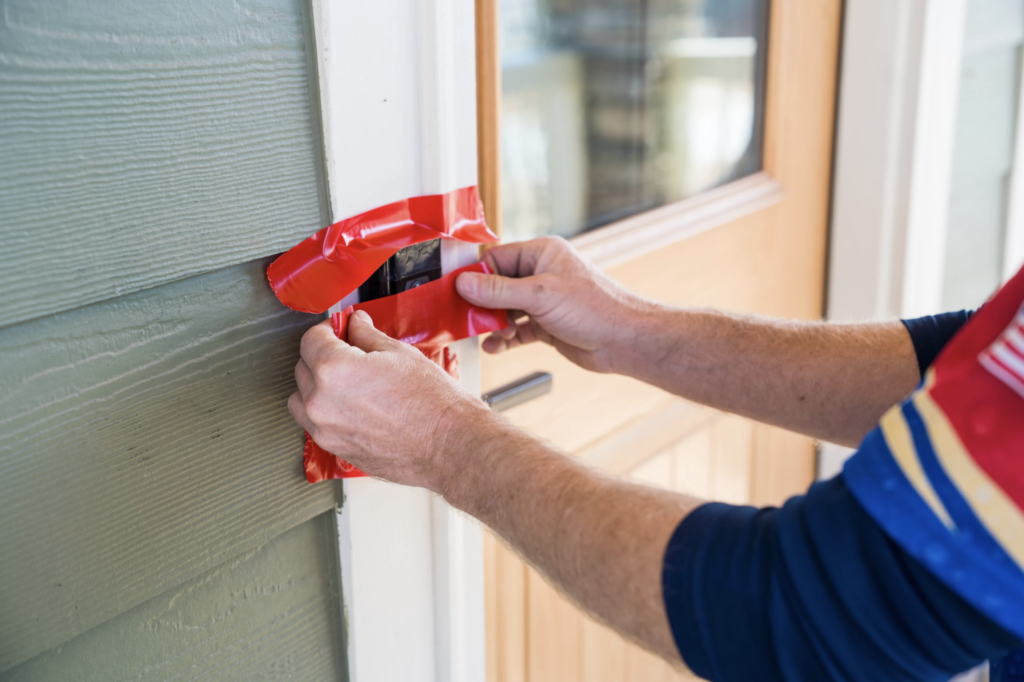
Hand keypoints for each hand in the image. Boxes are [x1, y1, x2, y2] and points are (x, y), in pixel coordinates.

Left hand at [287, 311, 496, 490]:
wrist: (450, 444)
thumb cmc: (433, 404)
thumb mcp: (400, 354)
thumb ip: (367, 336)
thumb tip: (355, 325)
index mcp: (334, 370)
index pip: (311, 339)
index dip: (327, 329)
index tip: (339, 330)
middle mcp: (321, 402)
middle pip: (302, 367)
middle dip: (322, 356)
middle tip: (349, 352)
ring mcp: (325, 430)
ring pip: (301, 399)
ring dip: (316, 386)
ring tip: (346, 382)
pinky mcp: (335, 449)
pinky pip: (316, 424)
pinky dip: (326, 412)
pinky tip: (353, 405)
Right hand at [455, 237, 647, 372]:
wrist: (625, 341)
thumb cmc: (595, 308)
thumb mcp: (540, 296)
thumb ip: (498, 290)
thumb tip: (464, 283)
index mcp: (542, 253)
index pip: (497, 259)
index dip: (476, 277)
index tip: (458, 294)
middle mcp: (542, 274)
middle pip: (498, 285)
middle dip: (483, 304)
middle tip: (466, 318)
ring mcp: (545, 301)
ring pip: (506, 309)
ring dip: (493, 324)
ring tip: (486, 335)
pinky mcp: (548, 324)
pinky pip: (517, 329)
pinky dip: (505, 338)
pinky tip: (495, 347)